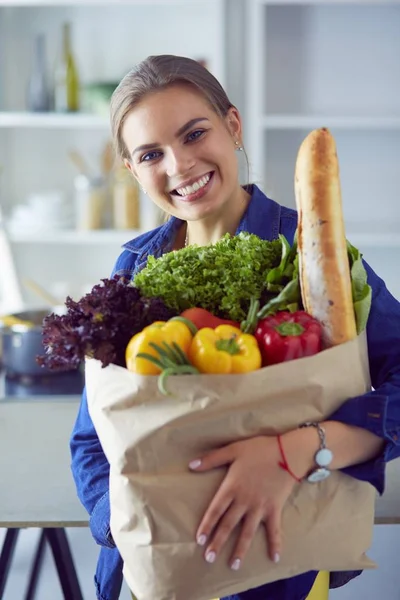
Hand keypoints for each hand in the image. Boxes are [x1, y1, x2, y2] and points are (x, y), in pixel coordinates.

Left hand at [188, 436, 297, 570]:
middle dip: (218, 542)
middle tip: (208, 558)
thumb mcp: (233, 450)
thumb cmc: (259, 449)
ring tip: (233, 565)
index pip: (215, 510)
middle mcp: (244, 501)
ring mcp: (260, 507)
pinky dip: (275, 544)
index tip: (199, 539)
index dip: (207, 525)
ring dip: (240, 550)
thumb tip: (190, 465)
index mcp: (232, 487)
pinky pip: (275, 530)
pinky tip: (274, 558)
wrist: (287, 452)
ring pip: (247, 532)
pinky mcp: (275, 509)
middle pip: (228, 525)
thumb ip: (211, 459)